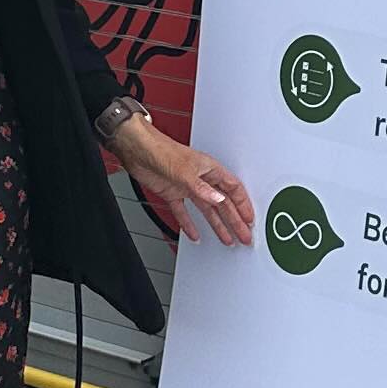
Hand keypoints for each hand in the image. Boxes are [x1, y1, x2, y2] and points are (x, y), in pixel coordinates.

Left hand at [110, 115, 254, 248]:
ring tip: (227, 239)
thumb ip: (201, 188)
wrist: (136, 148)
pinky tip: (195, 234)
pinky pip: (184, 212)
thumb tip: (219, 200)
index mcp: (209, 169)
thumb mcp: (184, 171)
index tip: (250, 219)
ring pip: (207, 209)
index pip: (233, 189)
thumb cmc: (160, 149)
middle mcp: (200, 178)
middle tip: (244, 236)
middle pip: (223, 202)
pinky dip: (189, 224)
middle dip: (234, 220)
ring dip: (217, 224)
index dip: (243, 204)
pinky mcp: (173, 193)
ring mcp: (187, 186)